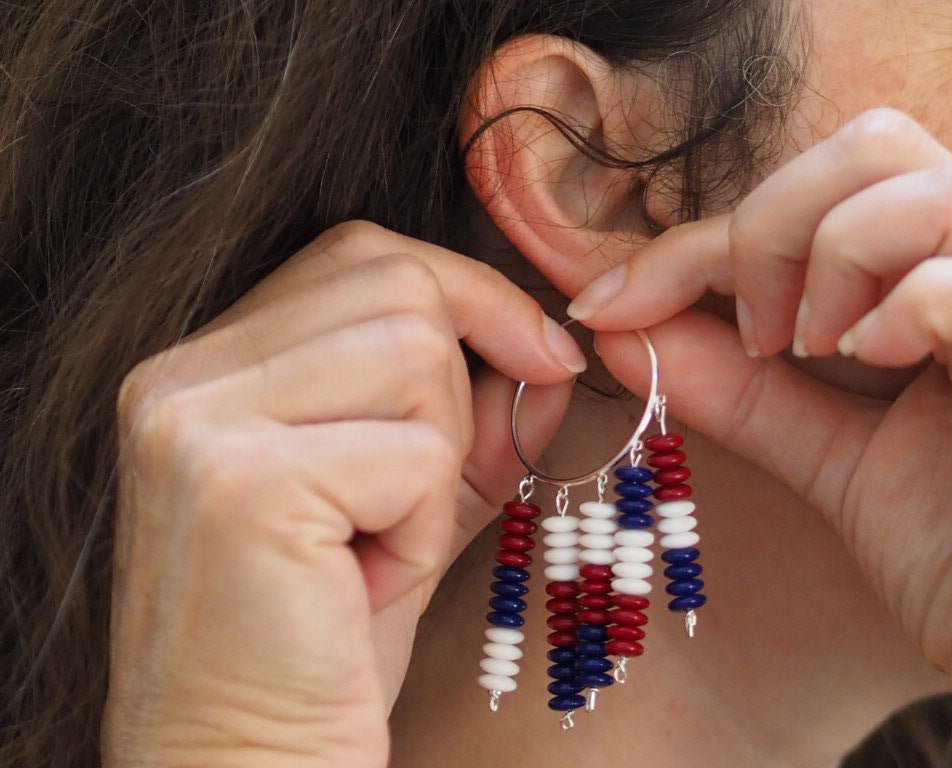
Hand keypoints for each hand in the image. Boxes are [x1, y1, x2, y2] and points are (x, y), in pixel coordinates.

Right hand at [101, 221, 582, 767]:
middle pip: (397, 285)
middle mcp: (180, 377)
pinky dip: (425, 525)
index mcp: (203, 368)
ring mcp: (198, 422)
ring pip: (414, 354)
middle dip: (462, 381)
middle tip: (428, 488)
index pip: (359, 256)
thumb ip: (468, 418)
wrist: (247, 766)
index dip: (466, 292)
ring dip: (436, 463)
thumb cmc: (323, 643)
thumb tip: (545, 351)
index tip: (539, 354)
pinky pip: (414, 453)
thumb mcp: (405, 504)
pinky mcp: (242, 482)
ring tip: (380, 544)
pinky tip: (369, 582)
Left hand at [567, 109, 951, 766]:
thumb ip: (738, 389)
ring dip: (839, 256)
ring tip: (812, 349)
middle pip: (880, 145)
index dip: (693, 241)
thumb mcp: (830, 458)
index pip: (816, 194)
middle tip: (751, 332)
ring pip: (946, 186)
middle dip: (772, 223)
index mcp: (950, 276)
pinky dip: (906, 307)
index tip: (609, 304)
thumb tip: (621, 330)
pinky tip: (874, 360)